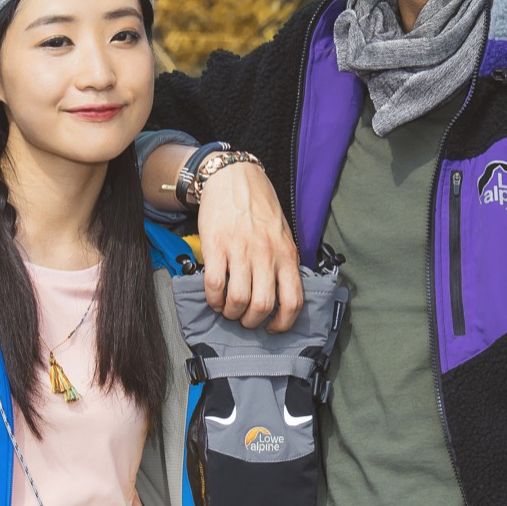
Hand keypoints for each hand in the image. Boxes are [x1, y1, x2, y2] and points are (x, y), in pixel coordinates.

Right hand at [198, 162, 303, 331]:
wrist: (233, 178)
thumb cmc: (259, 207)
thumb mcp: (283, 234)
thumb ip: (283, 262)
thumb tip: (282, 293)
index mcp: (286, 254)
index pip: (293, 301)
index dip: (283, 323)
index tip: (273, 327)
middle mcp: (266, 254)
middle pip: (262, 306)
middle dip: (251, 321)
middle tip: (244, 319)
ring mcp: (240, 251)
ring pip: (238, 300)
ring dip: (231, 312)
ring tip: (227, 309)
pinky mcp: (216, 246)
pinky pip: (215, 285)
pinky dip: (213, 299)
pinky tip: (214, 298)